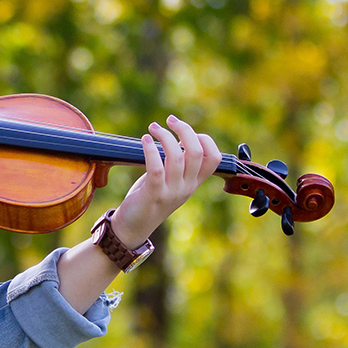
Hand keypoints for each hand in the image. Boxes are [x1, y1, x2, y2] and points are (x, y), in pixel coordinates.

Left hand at [110, 115, 221, 246]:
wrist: (132, 227)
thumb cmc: (149, 198)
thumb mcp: (170, 181)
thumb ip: (178, 163)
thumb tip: (180, 136)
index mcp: (193, 183)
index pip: (214, 159)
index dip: (205, 139)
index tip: (185, 130)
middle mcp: (186, 187)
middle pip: (197, 152)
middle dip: (185, 130)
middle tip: (170, 120)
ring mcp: (171, 192)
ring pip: (177, 157)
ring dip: (165, 136)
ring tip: (153, 128)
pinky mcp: (153, 194)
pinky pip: (156, 168)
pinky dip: (150, 150)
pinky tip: (145, 140)